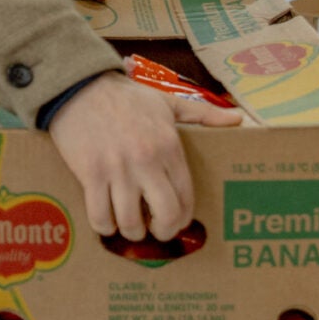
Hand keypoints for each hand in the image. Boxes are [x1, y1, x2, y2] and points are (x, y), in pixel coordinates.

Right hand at [45, 72, 240, 242]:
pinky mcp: (90, 174)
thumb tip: (237, 119)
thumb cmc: (126, 97)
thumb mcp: (168, 102)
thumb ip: (204, 114)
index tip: (175, 222)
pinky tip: (107, 221)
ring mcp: (117, 169)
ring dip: (132, 232)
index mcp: (169, 147)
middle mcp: (146, 161)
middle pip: (164, 216)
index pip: (185, 197)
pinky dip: (104, 226)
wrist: (81, 87)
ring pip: (130, 221)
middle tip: (156, 231)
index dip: (182, 219)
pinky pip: (100, 216)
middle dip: (163, 232)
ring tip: (130, 226)